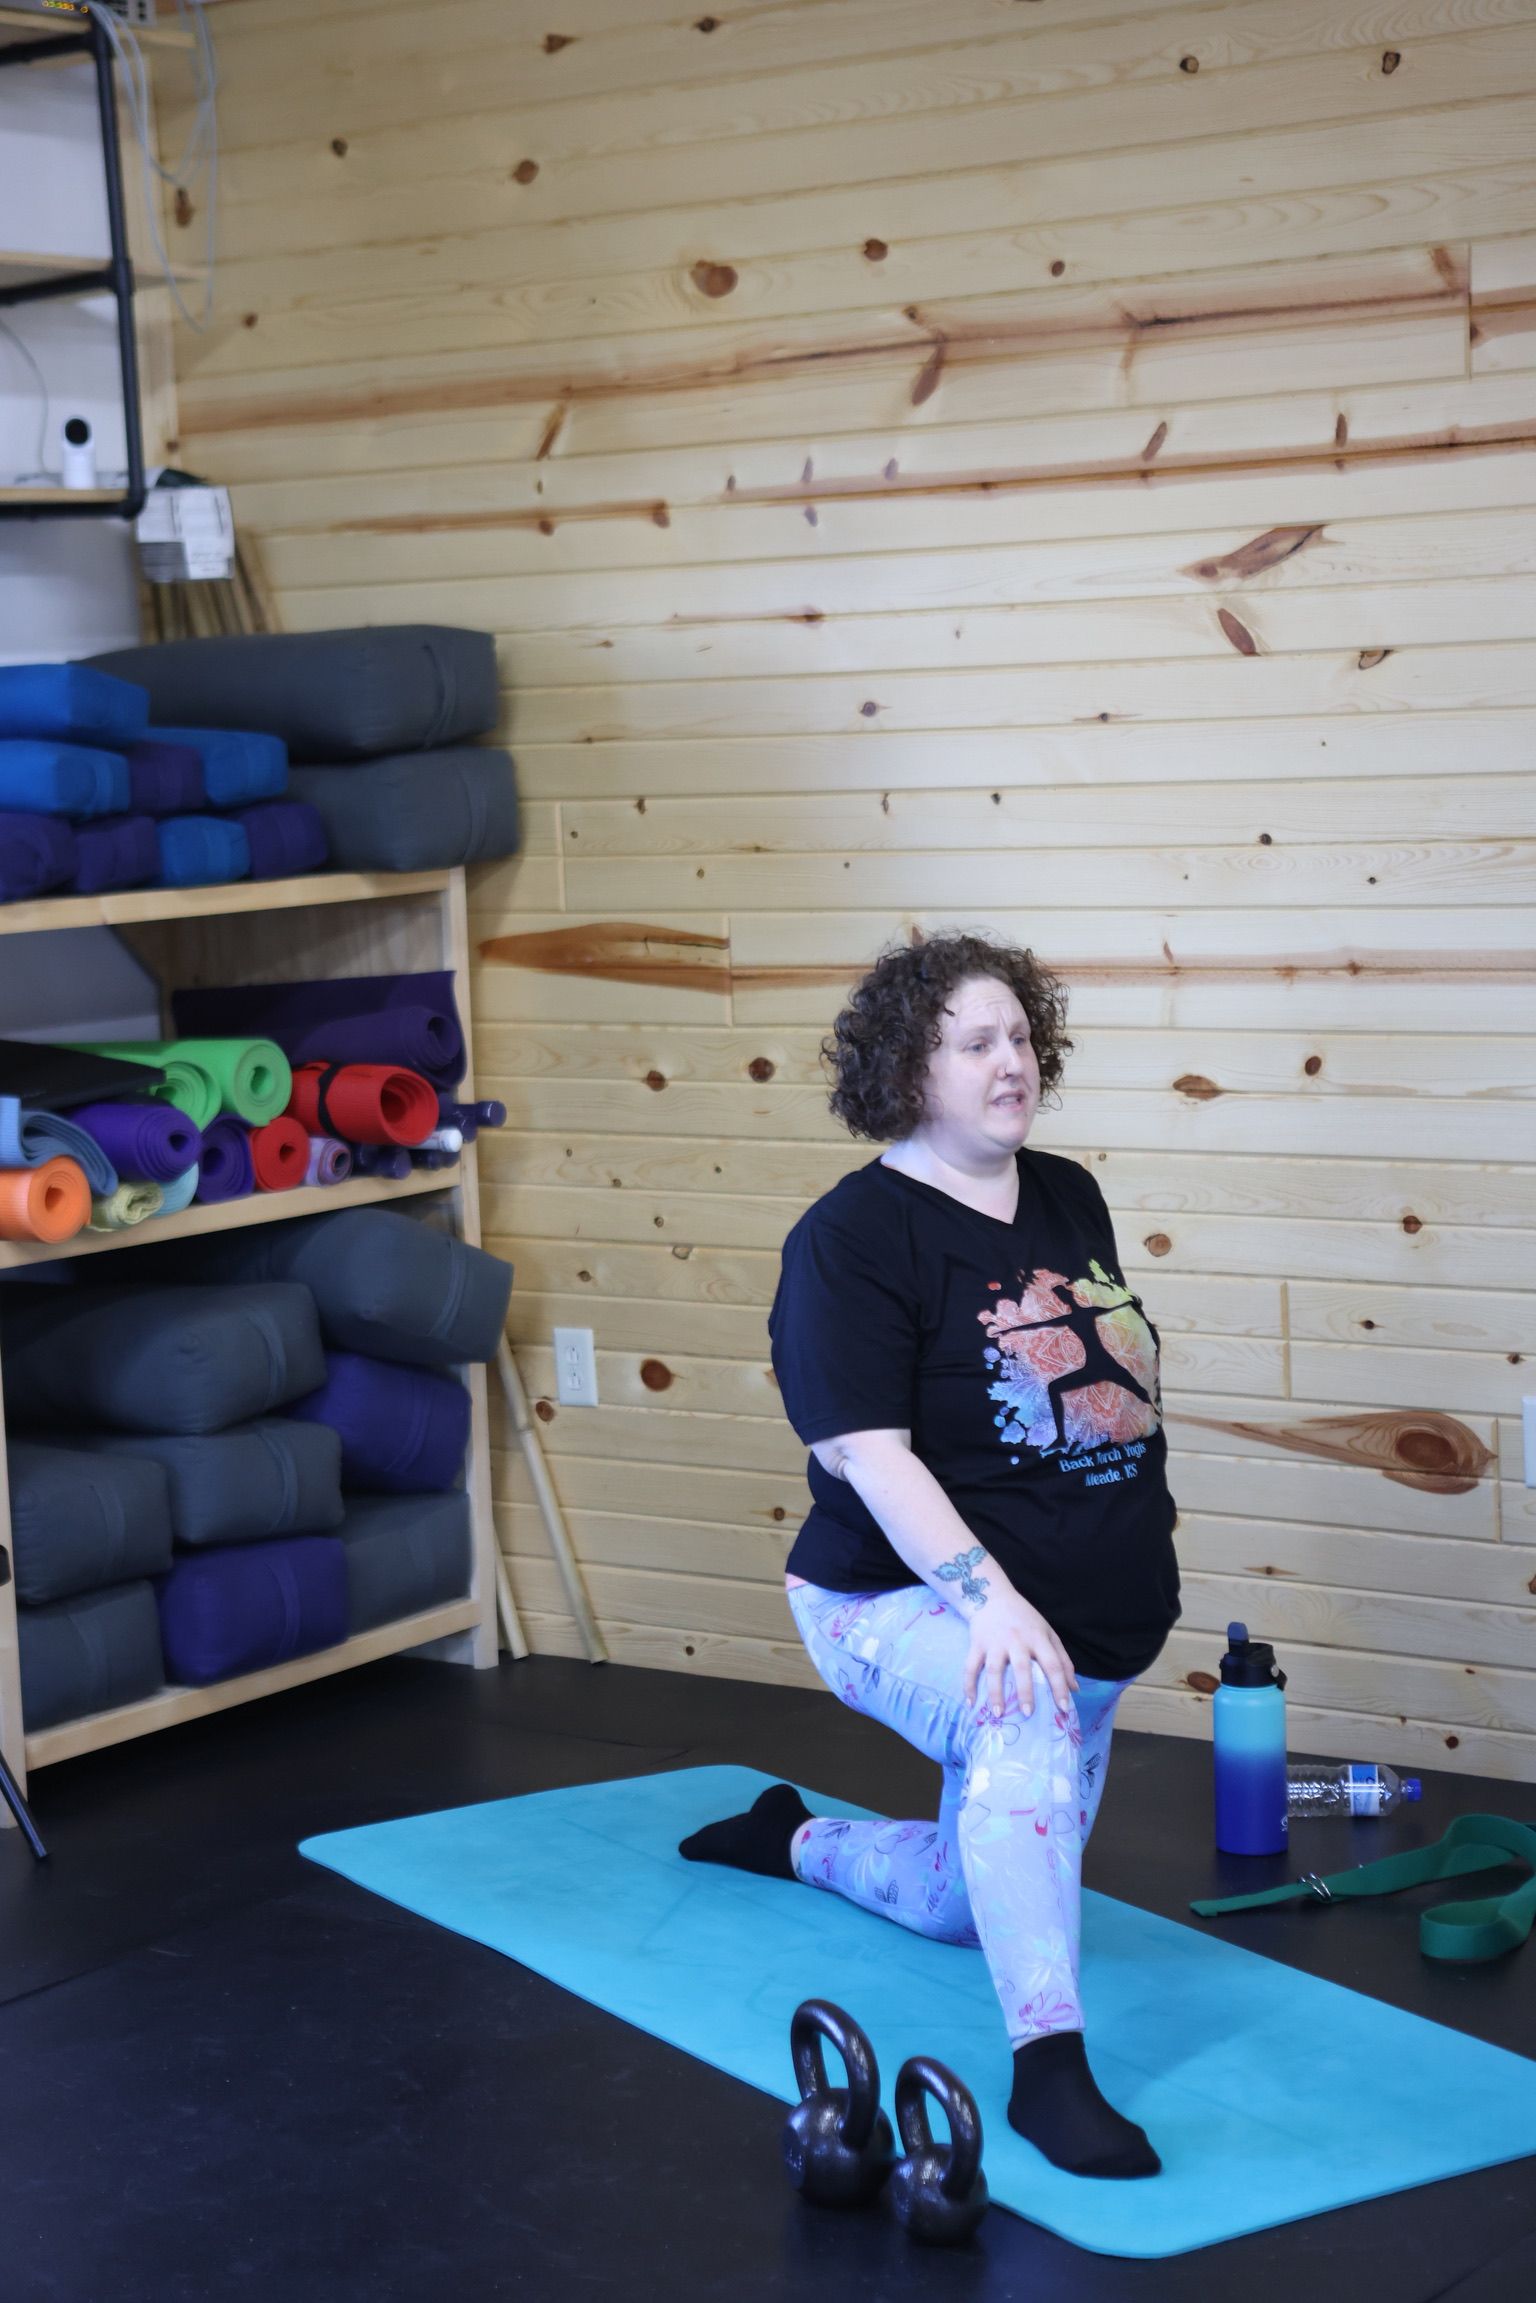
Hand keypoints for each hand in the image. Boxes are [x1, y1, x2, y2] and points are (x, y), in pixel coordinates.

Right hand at [961, 1587, 1078, 1718]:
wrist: (991, 1596)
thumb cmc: (1025, 1619)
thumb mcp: (1048, 1633)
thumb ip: (1062, 1660)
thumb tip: (1074, 1689)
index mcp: (1038, 1638)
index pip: (1053, 1664)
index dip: (1059, 1686)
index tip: (1063, 1708)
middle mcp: (1017, 1640)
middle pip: (1022, 1668)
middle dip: (1025, 1692)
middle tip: (1028, 1713)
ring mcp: (995, 1642)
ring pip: (994, 1670)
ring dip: (995, 1693)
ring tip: (998, 1714)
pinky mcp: (977, 1644)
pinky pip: (971, 1666)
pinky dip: (968, 1685)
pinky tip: (971, 1702)